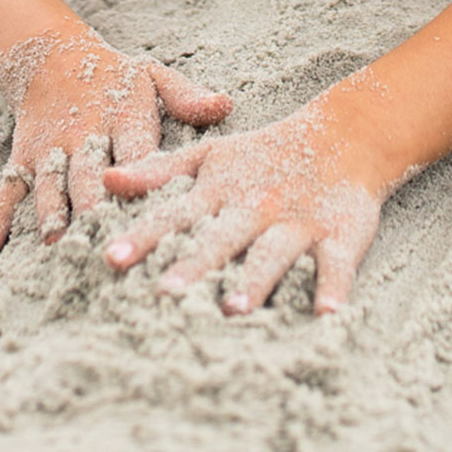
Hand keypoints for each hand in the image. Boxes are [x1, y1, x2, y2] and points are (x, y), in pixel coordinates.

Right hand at [0, 27, 231, 251]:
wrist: (49, 53)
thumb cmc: (114, 77)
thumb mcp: (152, 76)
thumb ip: (186, 96)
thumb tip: (227, 106)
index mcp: (124, 117)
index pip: (138, 153)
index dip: (145, 182)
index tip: (158, 214)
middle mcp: (85, 134)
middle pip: (91, 175)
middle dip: (97, 208)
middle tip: (107, 243)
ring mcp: (51, 148)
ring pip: (51, 184)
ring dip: (53, 213)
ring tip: (56, 243)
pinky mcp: (24, 156)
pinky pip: (8, 187)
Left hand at [99, 85, 396, 315]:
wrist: (344, 135)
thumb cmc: (263, 154)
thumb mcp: (209, 154)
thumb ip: (158, 171)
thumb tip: (106, 178)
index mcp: (221, 189)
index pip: (175, 214)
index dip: (143, 235)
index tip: (110, 258)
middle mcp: (256, 206)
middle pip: (221, 237)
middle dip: (193, 263)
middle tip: (164, 292)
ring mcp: (299, 222)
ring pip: (274, 253)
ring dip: (255, 280)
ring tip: (233, 308)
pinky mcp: (341, 235)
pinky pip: (338, 265)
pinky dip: (334, 289)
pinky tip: (327, 315)